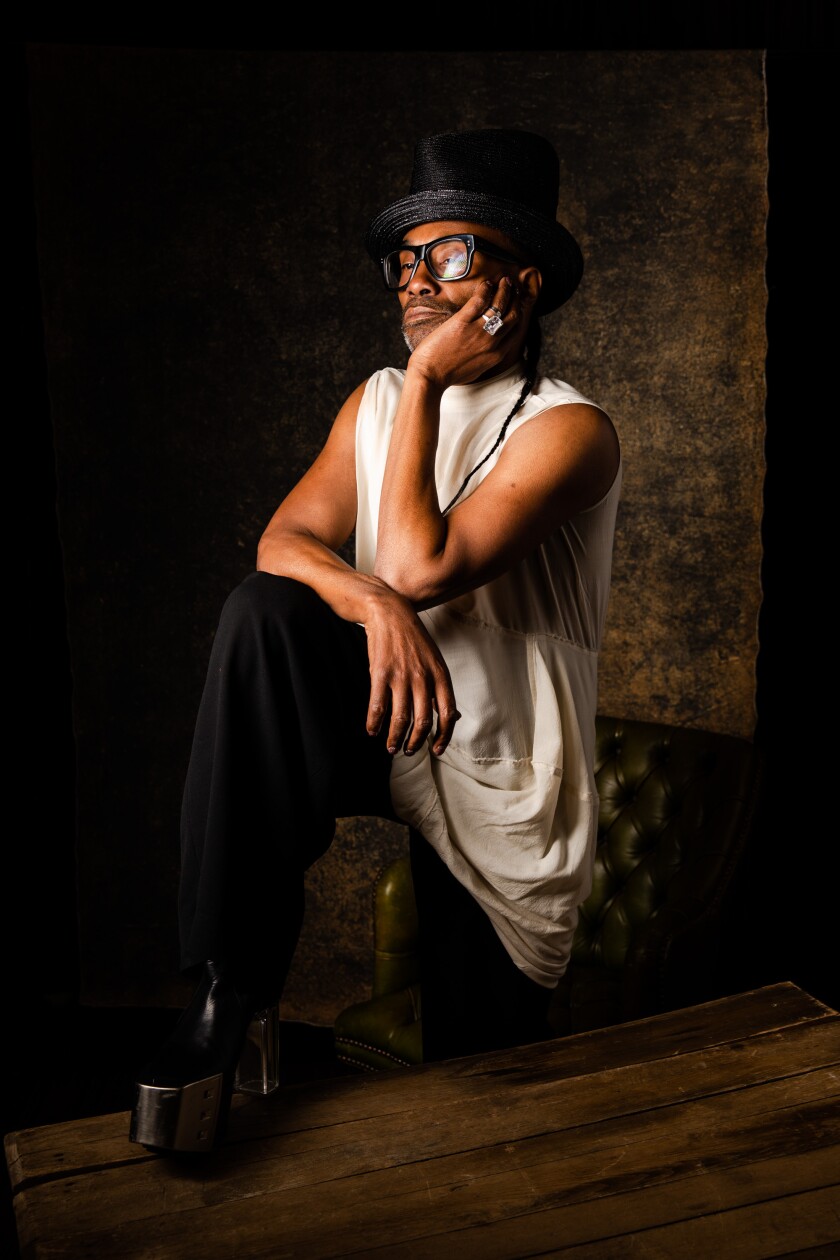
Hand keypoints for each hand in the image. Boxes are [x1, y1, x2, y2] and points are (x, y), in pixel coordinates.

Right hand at [363, 588, 459, 756]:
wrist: (390, 611)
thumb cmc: (413, 638)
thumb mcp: (435, 660)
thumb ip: (441, 688)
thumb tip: (452, 717)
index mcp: (440, 675)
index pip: (447, 714)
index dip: (443, 737)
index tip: (436, 750)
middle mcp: (423, 677)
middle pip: (422, 722)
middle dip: (415, 743)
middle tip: (408, 751)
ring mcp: (401, 675)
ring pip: (400, 718)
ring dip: (394, 738)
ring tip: (390, 747)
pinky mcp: (380, 673)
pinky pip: (378, 705)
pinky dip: (374, 723)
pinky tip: (372, 730)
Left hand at [407, 272, 535, 388]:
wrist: (429, 376)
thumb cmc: (448, 375)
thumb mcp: (476, 369)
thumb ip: (487, 357)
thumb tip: (492, 347)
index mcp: (496, 355)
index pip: (515, 329)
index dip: (518, 312)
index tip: (516, 302)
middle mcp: (491, 343)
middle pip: (512, 315)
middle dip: (515, 298)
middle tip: (512, 287)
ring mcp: (477, 332)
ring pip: (499, 305)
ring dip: (504, 290)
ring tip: (504, 280)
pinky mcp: (461, 323)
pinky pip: (479, 301)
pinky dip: (485, 289)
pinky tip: (486, 283)